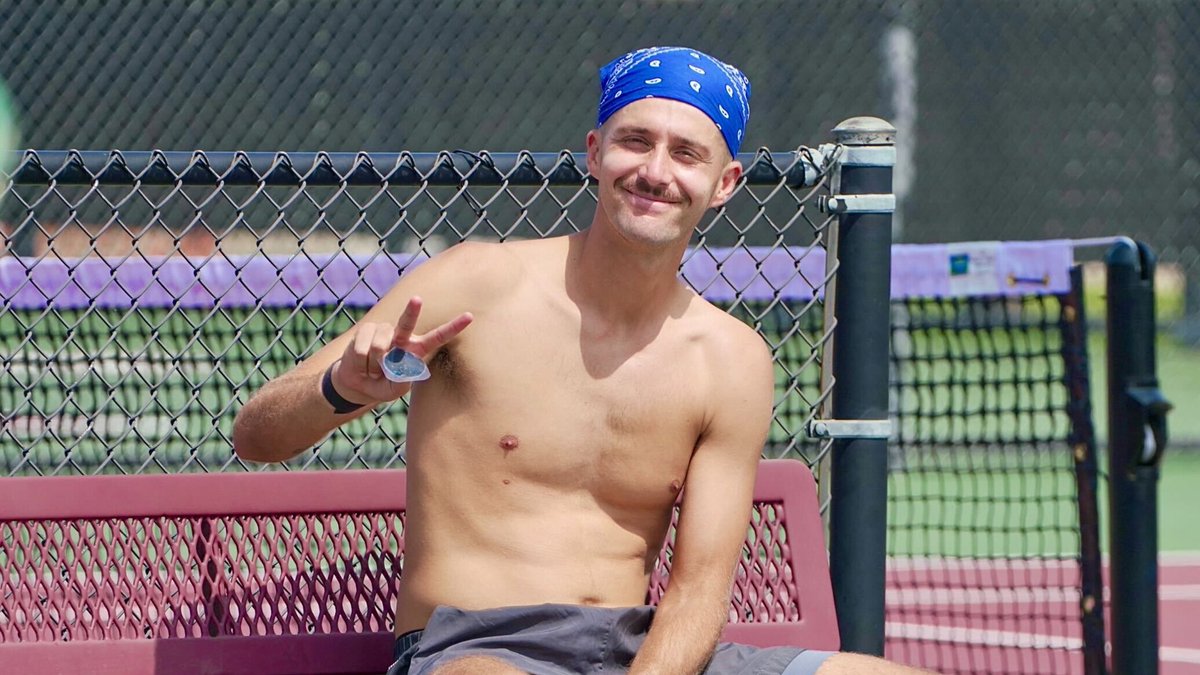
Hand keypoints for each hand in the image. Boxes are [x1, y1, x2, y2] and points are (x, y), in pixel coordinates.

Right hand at [331, 296, 472, 404]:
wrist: (358, 383)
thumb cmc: (383, 385)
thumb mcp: (395, 389)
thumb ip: (401, 380)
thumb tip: (400, 363)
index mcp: (417, 349)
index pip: (439, 337)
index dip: (453, 327)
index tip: (470, 316)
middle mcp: (403, 336)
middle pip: (408, 322)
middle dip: (412, 311)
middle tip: (417, 299)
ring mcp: (385, 331)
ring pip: (379, 346)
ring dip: (374, 364)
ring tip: (373, 368)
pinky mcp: (367, 330)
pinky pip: (363, 348)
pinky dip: (361, 362)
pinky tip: (362, 363)